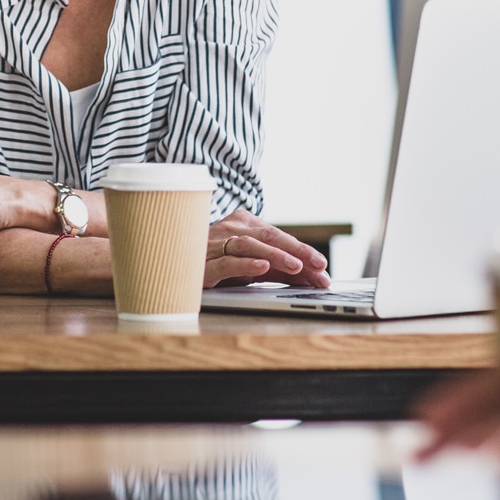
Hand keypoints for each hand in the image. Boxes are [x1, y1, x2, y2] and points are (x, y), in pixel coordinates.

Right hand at [203, 209, 330, 287]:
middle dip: (297, 251)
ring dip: (276, 256)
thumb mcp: (252, 265)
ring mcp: (215, 244)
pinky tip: (262, 268)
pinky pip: (227, 262)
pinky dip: (246, 264)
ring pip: (250, 245)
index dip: (303, 250)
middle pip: (268, 236)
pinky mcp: (203, 264)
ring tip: (297, 267)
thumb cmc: (218, 264)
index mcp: (243, 224)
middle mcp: (230, 229)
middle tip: (319, 265)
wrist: (176, 267)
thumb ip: (279, 268)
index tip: (323, 265)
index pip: (279, 236)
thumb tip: (311, 276)